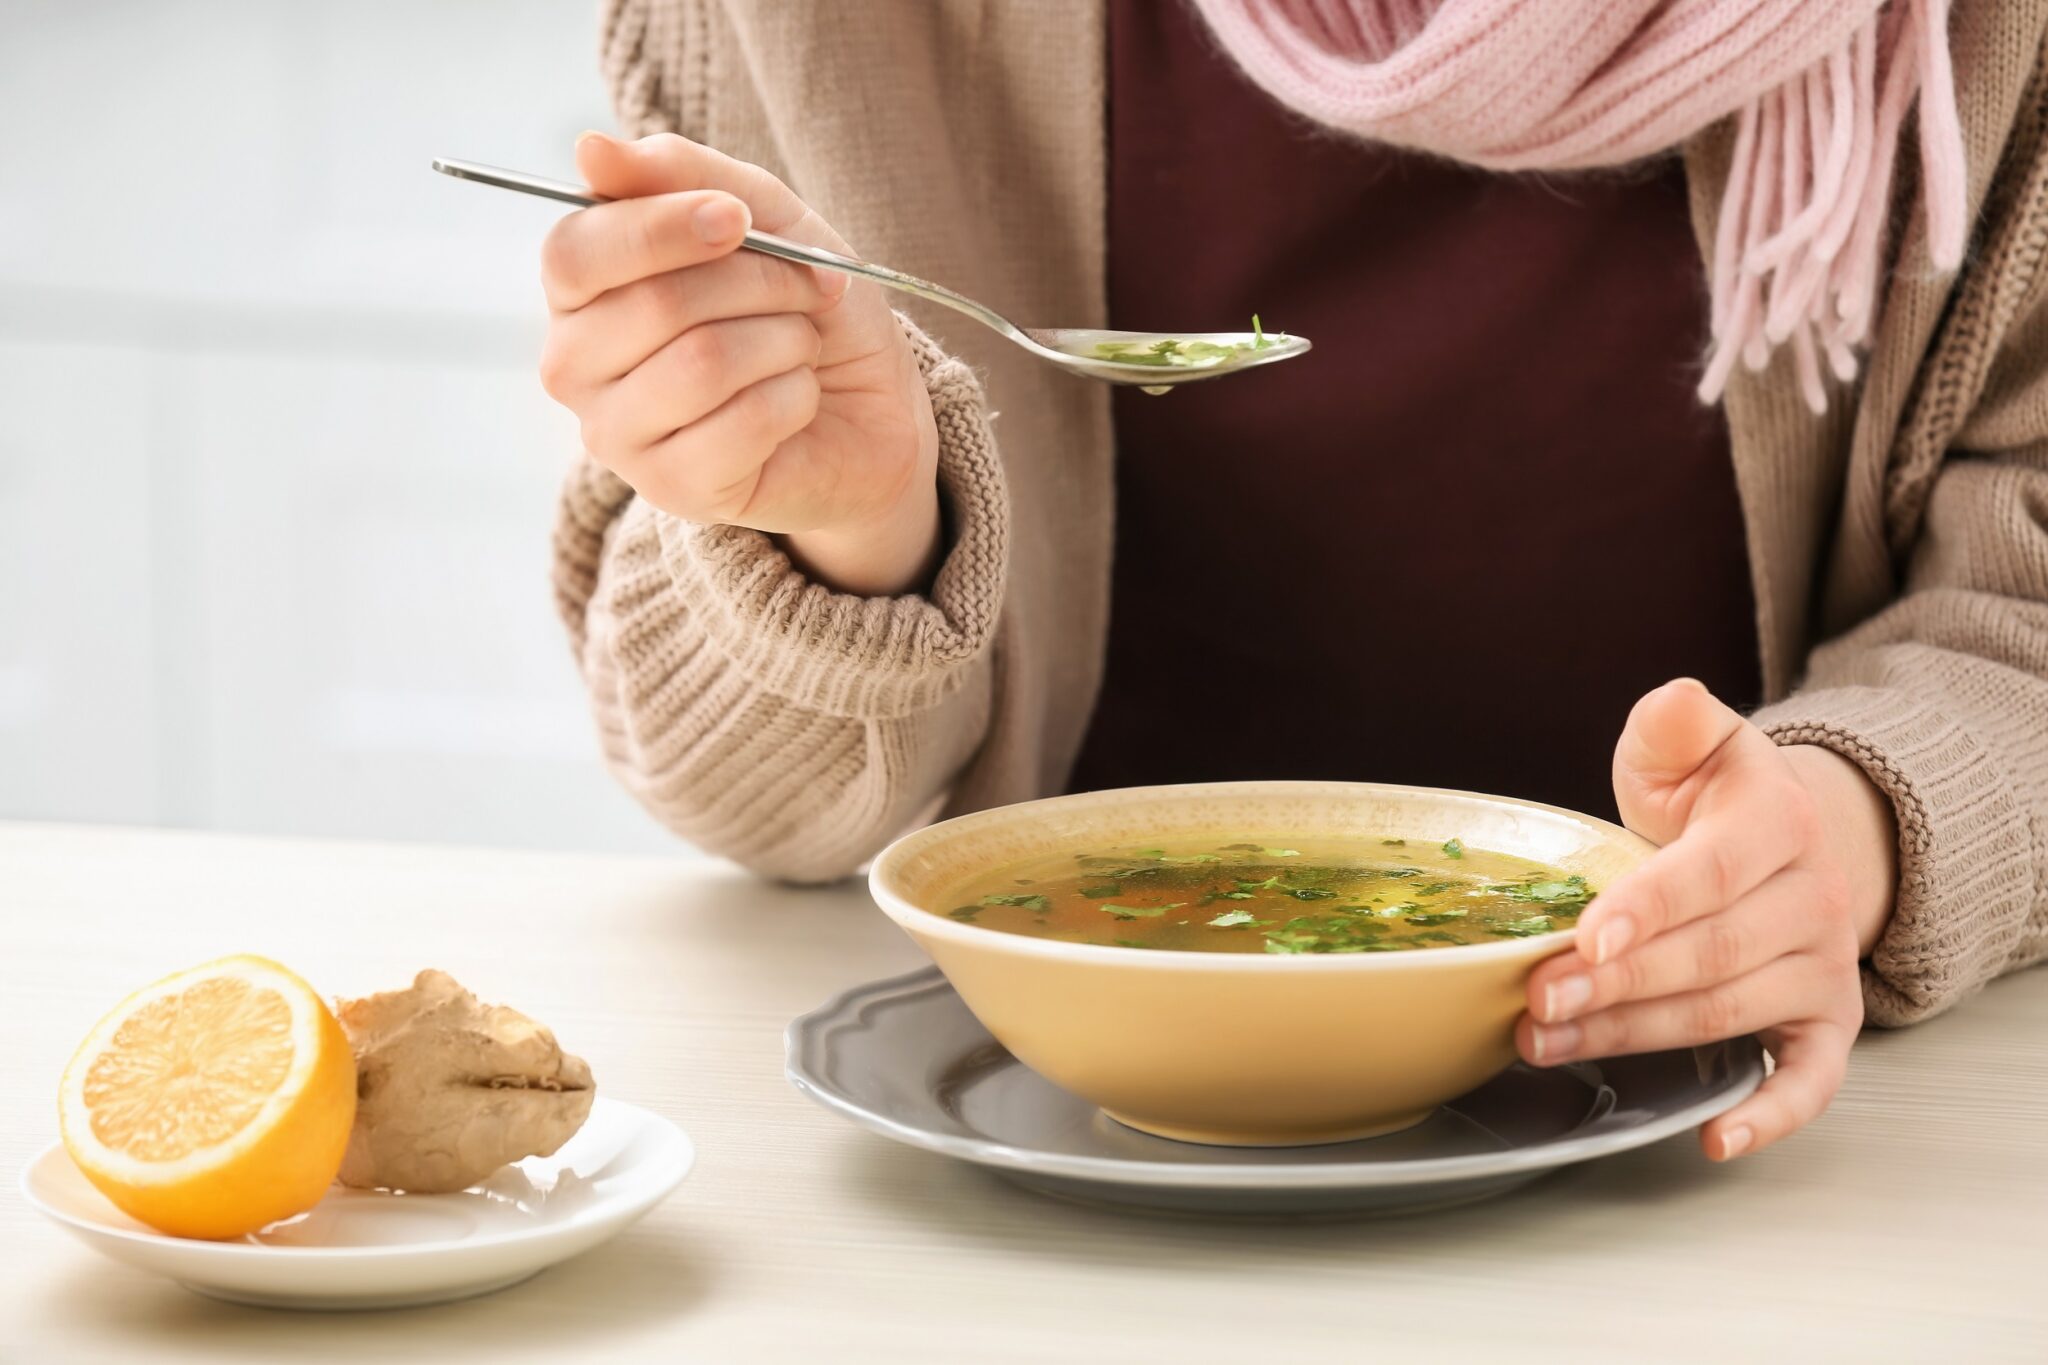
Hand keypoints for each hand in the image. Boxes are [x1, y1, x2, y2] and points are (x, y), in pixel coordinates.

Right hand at [537, 131, 942, 595]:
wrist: (868, 410)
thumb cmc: (800, 307)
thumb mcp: (762, 215)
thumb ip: (680, 174)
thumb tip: (591, 149)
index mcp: (579, 290)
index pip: (576, 253)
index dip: (661, 229)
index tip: (737, 219)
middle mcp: (576, 366)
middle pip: (651, 307)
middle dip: (756, 284)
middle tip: (802, 289)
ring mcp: (617, 437)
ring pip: (702, 364)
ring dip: (783, 340)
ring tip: (801, 345)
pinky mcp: (673, 490)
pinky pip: (743, 423)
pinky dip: (796, 396)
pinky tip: (798, 399)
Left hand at [1518, 679, 1896, 1159]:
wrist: (1787, 838)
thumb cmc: (1711, 798)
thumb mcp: (1687, 744)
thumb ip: (1673, 722)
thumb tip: (1675, 700)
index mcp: (1776, 821)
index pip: (1708, 873)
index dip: (1646, 908)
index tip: (1585, 937)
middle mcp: (1813, 898)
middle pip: (1708, 954)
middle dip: (1615, 984)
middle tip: (1536, 1001)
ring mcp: (1824, 966)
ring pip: (1724, 1013)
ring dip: (1632, 1036)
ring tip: (1546, 1041)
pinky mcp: (1827, 1022)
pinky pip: (1811, 1080)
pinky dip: (1768, 1116)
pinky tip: (1714, 1139)